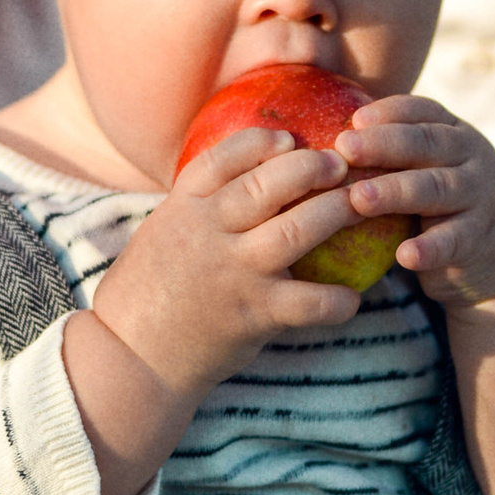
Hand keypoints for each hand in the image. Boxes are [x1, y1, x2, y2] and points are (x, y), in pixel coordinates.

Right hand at [90, 126, 365, 399]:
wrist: (132, 357)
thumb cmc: (150, 292)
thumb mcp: (163, 233)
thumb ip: (198, 208)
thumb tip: (243, 180)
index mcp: (182, 207)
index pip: (221, 159)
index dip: (259, 142)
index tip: (288, 137)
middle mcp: (207, 232)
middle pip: (267, 185)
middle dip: (310, 167)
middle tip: (340, 163)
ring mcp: (232, 272)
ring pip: (296, 231)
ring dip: (336, 213)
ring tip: (363, 205)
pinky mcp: (252, 314)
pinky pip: (309, 302)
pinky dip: (337, 299)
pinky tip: (352, 297)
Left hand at [339, 96, 494, 307]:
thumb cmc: (440, 205)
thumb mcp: (425, 168)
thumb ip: (389, 150)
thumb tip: (311, 137)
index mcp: (453, 132)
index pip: (422, 111)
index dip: (389, 112)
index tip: (352, 119)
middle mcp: (471, 157)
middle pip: (426, 144)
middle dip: (383, 144)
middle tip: (344, 147)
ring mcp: (480, 196)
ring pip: (436, 189)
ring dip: (396, 192)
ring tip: (359, 199)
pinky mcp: (480, 238)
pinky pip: (453, 241)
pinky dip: (429, 248)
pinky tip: (404, 256)